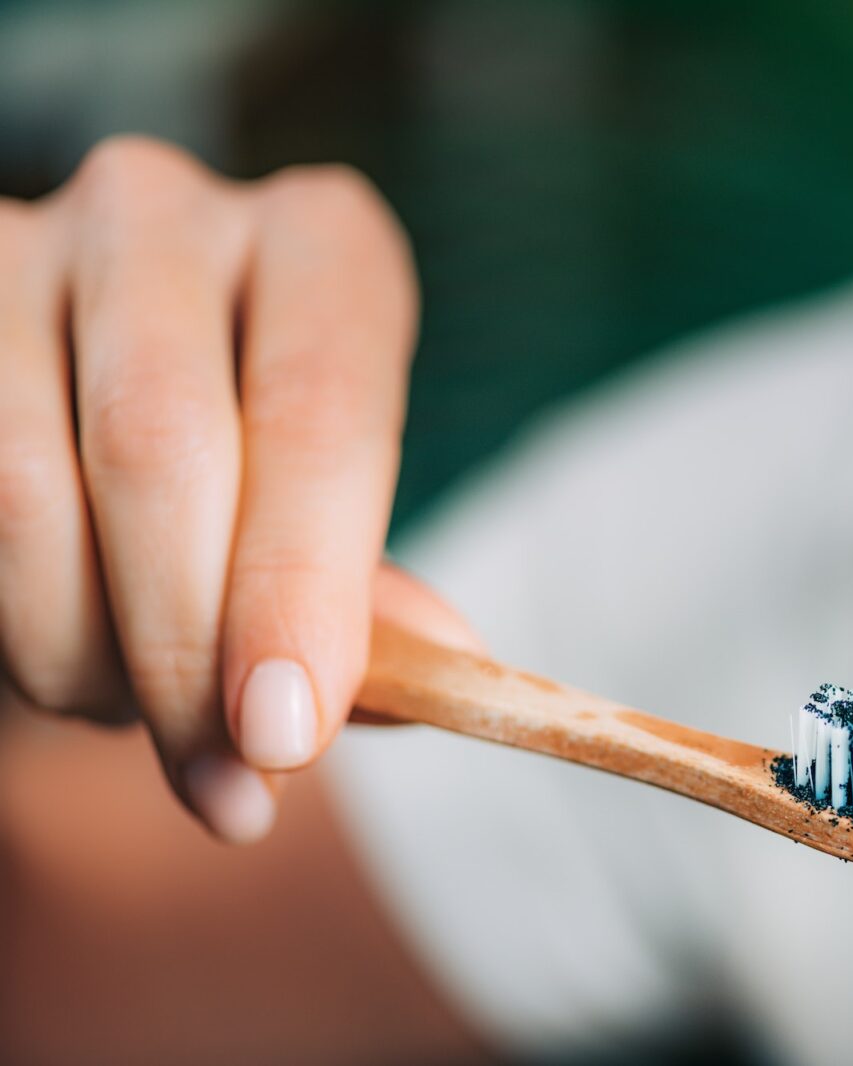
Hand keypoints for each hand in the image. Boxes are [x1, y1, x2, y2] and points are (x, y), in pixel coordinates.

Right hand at [0, 135, 427, 842]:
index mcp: (318, 243)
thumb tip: (437, 671)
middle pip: (160, 444)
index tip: (287, 733)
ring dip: (80, 651)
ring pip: (22, 485)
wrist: (100, 382)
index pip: (319, 411)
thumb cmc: (252, 457)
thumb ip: (369, 588)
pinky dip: (12, 619)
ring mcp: (23, 246)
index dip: (300, 584)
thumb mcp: (332, 501)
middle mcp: (167, 213)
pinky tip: (66, 656)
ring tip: (138, 711)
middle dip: (187, 647)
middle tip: (223, 777)